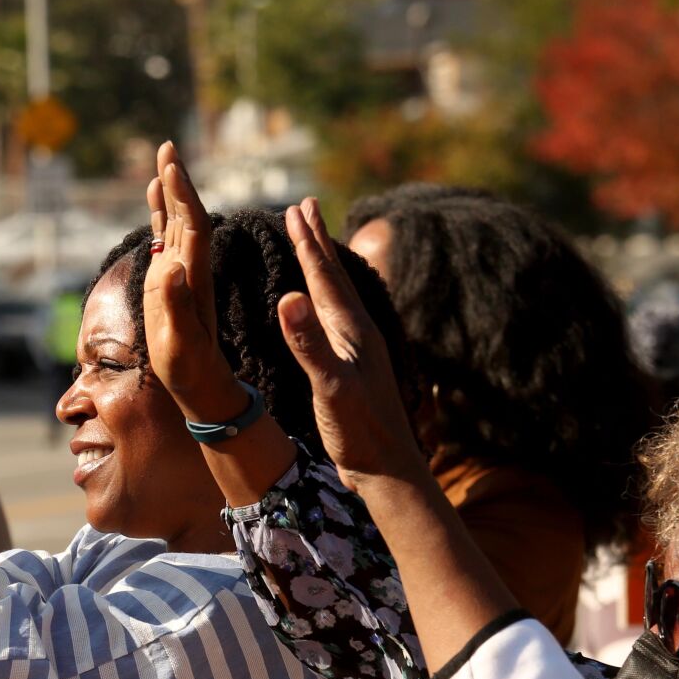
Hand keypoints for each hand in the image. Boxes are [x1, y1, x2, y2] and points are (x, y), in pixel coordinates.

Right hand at [140, 140, 240, 419]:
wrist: (202, 384)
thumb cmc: (190, 369)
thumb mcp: (181, 342)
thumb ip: (176, 305)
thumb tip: (173, 267)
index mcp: (196, 277)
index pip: (192, 225)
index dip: (181, 195)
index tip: (171, 166)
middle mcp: (191, 268)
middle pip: (186, 214)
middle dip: (176, 181)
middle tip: (167, 147)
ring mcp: (183, 272)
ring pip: (177, 222)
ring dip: (169, 192)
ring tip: (163, 161)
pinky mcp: (174, 280)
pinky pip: (168, 238)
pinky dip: (161, 214)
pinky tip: (155, 195)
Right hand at [278, 197, 428, 489]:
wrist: (390, 471)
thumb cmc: (360, 433)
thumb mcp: (330, 388)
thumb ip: (310, 344)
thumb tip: (288, 296)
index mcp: (353, 332)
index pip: (325, 278)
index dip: (308, 244)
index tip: (295, 209)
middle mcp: (360, 335)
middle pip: (335, 278)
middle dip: (317, 243)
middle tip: (305, 206)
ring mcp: (360, 352)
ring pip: (338, 297)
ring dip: (322, 268)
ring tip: (313, 246)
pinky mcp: (357, 370)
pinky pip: (337, 321)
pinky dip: (325, 302)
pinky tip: (324, 309)